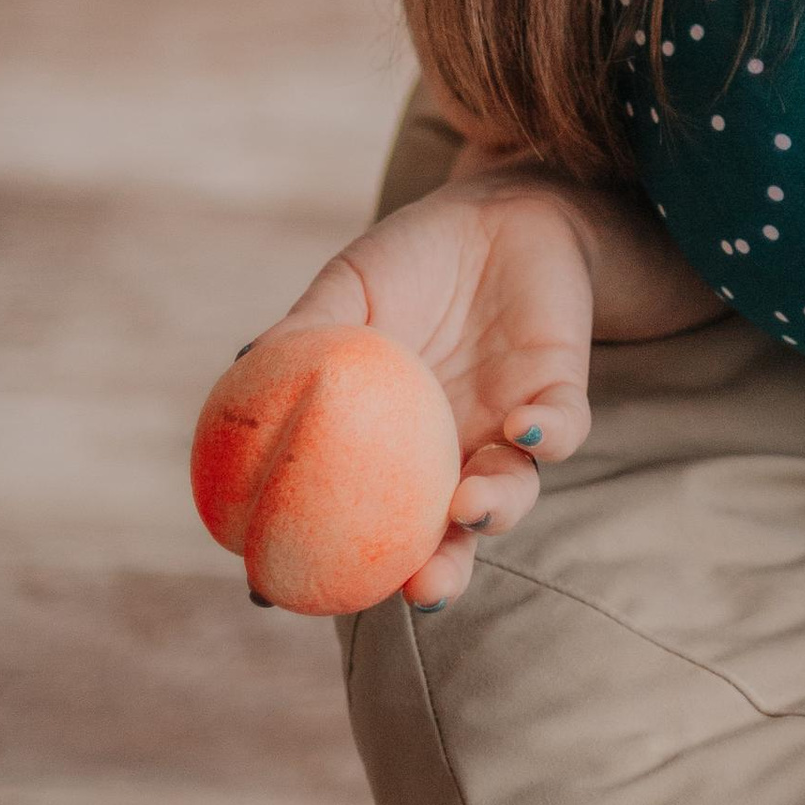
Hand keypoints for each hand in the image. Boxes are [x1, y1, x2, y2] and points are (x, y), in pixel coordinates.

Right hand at [257, 175, 600, 608]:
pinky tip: (526, 429)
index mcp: (393, 448)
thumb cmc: (414, 260)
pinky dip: (550, 434)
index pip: (362, 524)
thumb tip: (242, 368)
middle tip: (419, 592)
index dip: (327, 562)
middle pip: (448, 539)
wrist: (501, 212)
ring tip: (470, 508)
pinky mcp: (561, 394)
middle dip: (438, 575)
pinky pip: (562, 427)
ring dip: (496, 509)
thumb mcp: (350, 291)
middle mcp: (452, 456)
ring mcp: (507, 432)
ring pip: (513, 494)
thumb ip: (303, 334)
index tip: (274, 591)